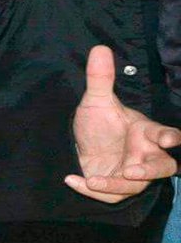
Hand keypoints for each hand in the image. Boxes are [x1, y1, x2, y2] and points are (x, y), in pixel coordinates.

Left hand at [66, 45, 180, 202]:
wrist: (81, 144)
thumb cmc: (99, 123)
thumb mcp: (96, 101)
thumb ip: (100, 79)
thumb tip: (99, 48)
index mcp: (145, 132)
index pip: (163, 134)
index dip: (169, 137)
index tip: (170, 139)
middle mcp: (144, 155)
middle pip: (162, 167)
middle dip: (150, 170)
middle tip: (131, 171)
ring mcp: (133, 174)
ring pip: (136, 185)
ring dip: (116, 184)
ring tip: (94, 180)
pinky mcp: (117, 187)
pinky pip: (110, 194)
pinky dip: (92, 189)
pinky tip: (73, 179)